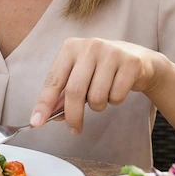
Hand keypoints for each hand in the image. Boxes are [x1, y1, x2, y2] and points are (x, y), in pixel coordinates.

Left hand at [30, 38, 168, 133]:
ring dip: (98, 106)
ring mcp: (111, 52)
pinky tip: (117, 88)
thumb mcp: (80, 74)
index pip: (54, 80)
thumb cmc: (102, 69)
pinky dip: (115, 101)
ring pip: (97, 97)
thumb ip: (64, 93)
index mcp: (70, 47)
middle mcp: (90, 46)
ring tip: (103, 95)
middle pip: (74, 91)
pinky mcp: (130, 63)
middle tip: (74, 129)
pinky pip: (116, 96)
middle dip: (73, 116)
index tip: (36, 122)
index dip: (44, 103)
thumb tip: (50, 114)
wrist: (138, 60)